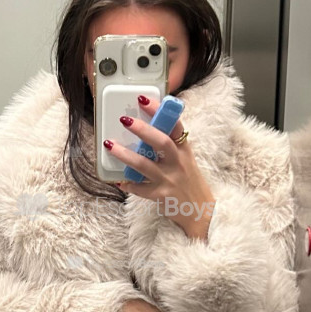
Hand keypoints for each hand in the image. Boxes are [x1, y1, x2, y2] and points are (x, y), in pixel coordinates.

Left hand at [105, 96, 215, 239]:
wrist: (201, 211)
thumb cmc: (189, 181)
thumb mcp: (185, 159)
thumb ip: (170, 145)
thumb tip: (146, 128)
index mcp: (184, 149)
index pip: (175, 125)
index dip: (160, 111)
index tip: (144, 100)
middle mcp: (178, 162)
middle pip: (161, 142)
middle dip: (142, 129)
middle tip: (124, 119)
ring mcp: (170, 179)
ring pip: (145, 165)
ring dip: (125, 154)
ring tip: (110, 145)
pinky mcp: (162, 196)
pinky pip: (141, 189)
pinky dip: (128, 184)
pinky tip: (118, 180)